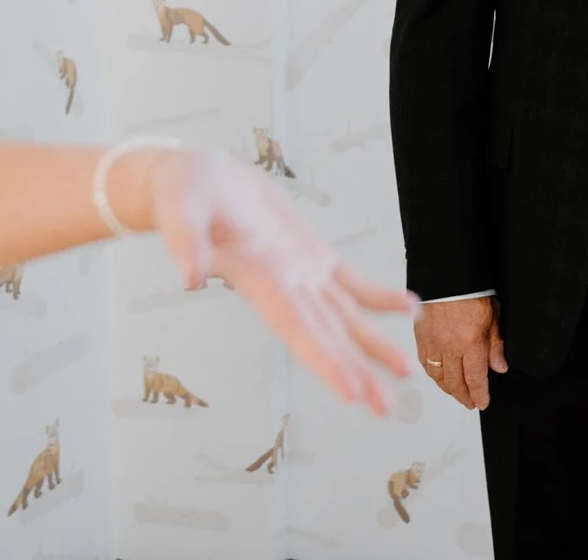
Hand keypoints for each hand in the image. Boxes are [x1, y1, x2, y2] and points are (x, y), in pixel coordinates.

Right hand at [144, 149, 417, 414]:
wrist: (194, 178)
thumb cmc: (183, 193)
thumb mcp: (179, 209)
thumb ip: (185, 241)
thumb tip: (190, 278)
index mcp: (257, 279)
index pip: (296, 329)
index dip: (324, 361)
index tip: (351, 393)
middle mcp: (283, 285)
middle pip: (325, 336)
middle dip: (355, 372)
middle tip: (384, 408)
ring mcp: (301, 271)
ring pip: (345, 317)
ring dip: (374, 346)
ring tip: (405, 374)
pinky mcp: (311, 252)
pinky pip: (352, 281)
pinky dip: (380, 297)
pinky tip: (408, 308)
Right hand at [415, 295, 505, 409]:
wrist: (445, 271)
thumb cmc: (470, 289)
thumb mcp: (493, 316)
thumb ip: (496, 344)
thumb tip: (499, 367)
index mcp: (470, 343)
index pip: (475, 380)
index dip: (480, 395)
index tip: (483, 403)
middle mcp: (449, 347)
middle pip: (455, 383)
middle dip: (464, 396)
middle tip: (470, 403)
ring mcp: (432, 342)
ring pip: (438, 376)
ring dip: (447, 388)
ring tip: (456, 392)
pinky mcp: (419, 335)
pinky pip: (424, 362)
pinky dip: (432, 373)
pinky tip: (438, 375)